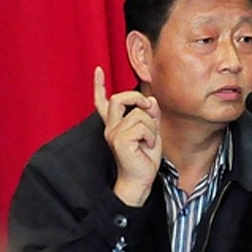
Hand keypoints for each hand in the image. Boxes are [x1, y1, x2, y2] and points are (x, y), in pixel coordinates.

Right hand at [94, 66, 161, 206]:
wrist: (140, 181)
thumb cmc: (144, 159)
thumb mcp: (152, 132)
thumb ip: (150, 116)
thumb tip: (151, 100)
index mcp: (115, 125)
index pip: (103, 103)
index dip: (99, 86)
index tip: (99, 70)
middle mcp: (111, 127)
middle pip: (119, 98)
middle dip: (137, 98)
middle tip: (148, 107)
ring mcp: (113, 133)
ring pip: (139, 114)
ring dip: (151, 128)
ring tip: (148, 142)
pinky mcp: (119, 140)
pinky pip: (142, 126)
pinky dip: (151, 136)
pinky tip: (147, 147)